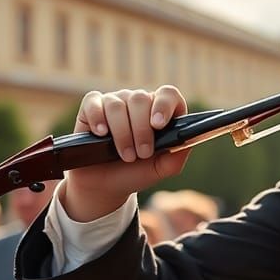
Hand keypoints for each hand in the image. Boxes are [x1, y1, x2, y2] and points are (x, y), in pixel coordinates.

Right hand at [63, 86, 190, 221]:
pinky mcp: (92, 107)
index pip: (168, 94)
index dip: (163, 105)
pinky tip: (101, 134)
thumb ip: (176, 157)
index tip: (158, 125)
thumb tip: (188, 140)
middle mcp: (138, 103)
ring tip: (125, 155)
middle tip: (142, 154)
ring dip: (122, 133)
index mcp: (160, 112)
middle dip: (141, 130)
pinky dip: (97, 117)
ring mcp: (115, 102)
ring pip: (118, 105)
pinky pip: (94, 102)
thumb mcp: (159, 170)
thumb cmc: (136, 172)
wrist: (105, 185)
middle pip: (141, 100)